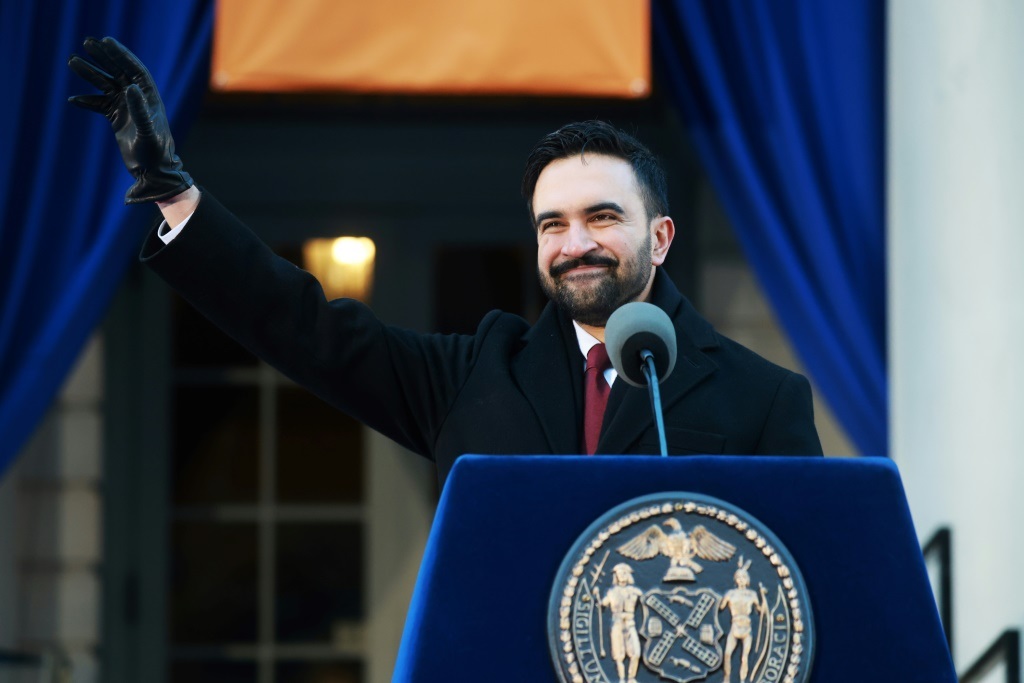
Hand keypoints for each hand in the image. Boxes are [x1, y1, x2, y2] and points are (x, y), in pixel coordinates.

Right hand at [68, 36, 192, 203]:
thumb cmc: (155, 153)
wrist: (153, 172)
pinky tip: (74, 100)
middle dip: (104, 57)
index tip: (106, 41)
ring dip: (90, 74)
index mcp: (149, 98)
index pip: (134, 69)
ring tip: (72, 61)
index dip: (121, 54)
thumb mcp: (147, 131)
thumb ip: (140, 110)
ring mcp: (127, 108)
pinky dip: (87, 101)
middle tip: (87, 42)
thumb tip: (132, 88)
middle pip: (119, 72)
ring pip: (106, 85)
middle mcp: (138, 100)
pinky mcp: (118, 119)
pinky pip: (100, 104)